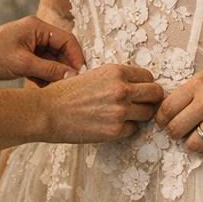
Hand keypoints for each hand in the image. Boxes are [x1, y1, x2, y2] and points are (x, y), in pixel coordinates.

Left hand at [0, 16, 84, 84]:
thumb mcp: (22, 64)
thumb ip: (50, 69)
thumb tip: (73, 75)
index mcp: (37, 27)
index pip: (67, 40)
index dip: (77, 57)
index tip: (82, 75)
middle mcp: (35, 34)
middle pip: (61, 51)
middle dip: (66, 68)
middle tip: (72, 86)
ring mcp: (28, 46)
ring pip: (51, 61)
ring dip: (55, 75)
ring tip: (59, 91)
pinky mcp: (21, 58)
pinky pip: (41, 67)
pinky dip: (44, 78)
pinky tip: (46, 90)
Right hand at [41, 64, 163, 142]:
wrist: (46, 112)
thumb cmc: (66, 93)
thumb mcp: (93, 74)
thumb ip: (116, 79)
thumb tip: (136, 85)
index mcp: (117, 72)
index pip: (149, 77)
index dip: (145, 85)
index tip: (140, 91)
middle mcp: (122, 89)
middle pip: (156, 94)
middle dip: (151, 100)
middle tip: (142, 104)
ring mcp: (120, 111)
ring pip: (149, 114)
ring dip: (140, 115)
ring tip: (125, 115)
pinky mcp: (115, 130)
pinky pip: (133, 129)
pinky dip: (126, 128)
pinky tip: (112, 125)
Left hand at [157, 59, 202, 157]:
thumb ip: (194, 89)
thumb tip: (173, 108)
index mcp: (199, 84)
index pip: (166, 108)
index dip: (162, 119)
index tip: (166, 122)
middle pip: (175, 129)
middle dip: (176, 133)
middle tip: (183, 132)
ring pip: (192, 144)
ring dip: (194, 144)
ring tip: (202, 137)